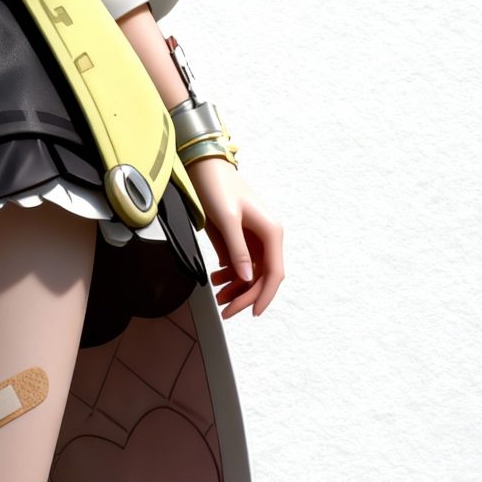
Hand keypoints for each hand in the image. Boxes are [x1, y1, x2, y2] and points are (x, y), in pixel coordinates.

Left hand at [187, 156, 283, 319]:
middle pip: (263, 277)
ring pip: (252, 273)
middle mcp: (267, 237)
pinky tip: (217, 279)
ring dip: (237, 288)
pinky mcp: (242, 238)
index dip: (265, 296)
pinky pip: (241, 264)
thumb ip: (237, 249)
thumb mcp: (227, 219)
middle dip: (246, 296)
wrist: (206, 168)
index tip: (254, 313)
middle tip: (226, 311)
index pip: (274, 273)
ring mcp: (255, 238)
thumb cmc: (218, 187)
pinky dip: (230, 275)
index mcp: (271, 232)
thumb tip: (247, 278)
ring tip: (218, 298)